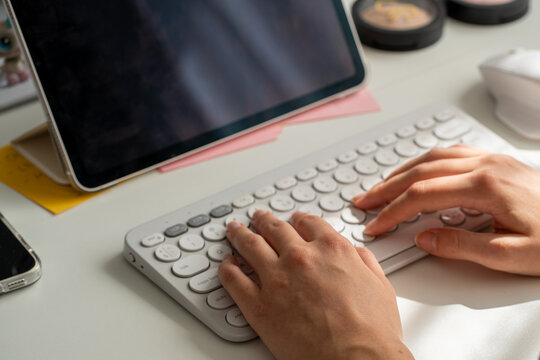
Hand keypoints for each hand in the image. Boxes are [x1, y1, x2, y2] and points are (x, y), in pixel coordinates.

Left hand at [219, 211, 412, 359]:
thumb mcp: (379, 285)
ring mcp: (277, 279)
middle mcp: (301, 258)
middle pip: (275, 229)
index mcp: (331, 249)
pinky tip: (226, 264)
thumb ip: (364, 262)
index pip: (308, 222)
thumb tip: (356, 254)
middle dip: (264, 221)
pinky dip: (227, 268)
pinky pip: (234, 279)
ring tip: (234, 231)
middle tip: (258, 218)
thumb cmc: (372, 331)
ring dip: (240, 234)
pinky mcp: (259, 306)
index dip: (298, 219)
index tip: (294, 220)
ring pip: (250, 245)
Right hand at [353, 144, 539, 275]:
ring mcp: (492, 159)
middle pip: (420, 170)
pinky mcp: (497, 161)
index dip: (392, 211)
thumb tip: (425, 238)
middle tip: (363, 201)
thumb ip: (462, 247)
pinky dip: (425, 161)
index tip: (375, 224)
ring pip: (433, 157)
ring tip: (381, 185)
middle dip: (386, 187)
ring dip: (401, 171)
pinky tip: (417, 170)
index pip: (422, 195)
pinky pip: (451, 153)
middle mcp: (486, 165)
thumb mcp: (512, 256)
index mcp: (486, 187)